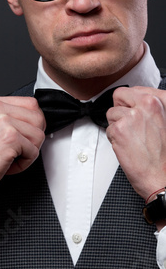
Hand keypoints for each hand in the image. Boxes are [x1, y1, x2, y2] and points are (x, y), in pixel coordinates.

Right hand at [0, 96, 45, 233]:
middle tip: (16, 150)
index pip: (30, 104)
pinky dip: (24, 164)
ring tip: (9, 158)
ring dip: (28, 152)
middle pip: (38, 117)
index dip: (32, 124)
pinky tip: (7, 165)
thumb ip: (7, 118)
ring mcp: (2, 121)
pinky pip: (34, 151)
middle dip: (32, 138)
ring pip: (39, 134)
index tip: (22, 137)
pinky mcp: (10, 137)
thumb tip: (35, 119)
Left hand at [106, 86, 165, 203]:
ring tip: (132, 139)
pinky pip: (108, 129)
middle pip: (119, 95)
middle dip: (120, 109)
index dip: (131, 103)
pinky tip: (127, 146)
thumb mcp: (164, 122)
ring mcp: (132, 116)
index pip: (133, 90)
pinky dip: (114, 139)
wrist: (163, 178)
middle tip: (130, 125)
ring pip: (112, 113)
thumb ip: (150, 108)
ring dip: (118, 126)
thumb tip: (136, 101)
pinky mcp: (119, 129)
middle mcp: (146, 105)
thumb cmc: (164, 156)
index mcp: (159, 101)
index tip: (133, 111)